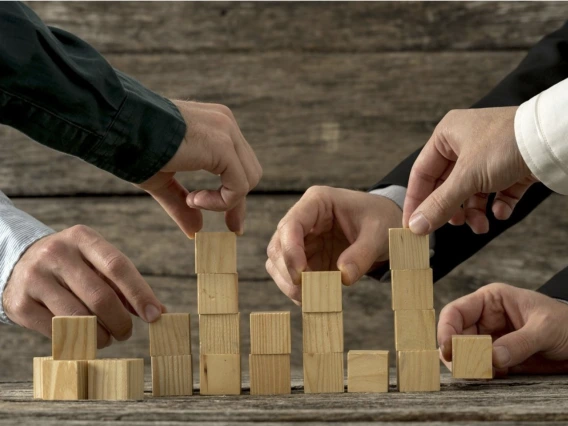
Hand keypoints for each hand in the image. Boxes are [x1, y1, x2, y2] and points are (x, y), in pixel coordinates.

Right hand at [2, 225, 164, 347]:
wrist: (19, 263)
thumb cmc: (73, 266)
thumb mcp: (97, 264)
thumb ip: (125, 285)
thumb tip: (158, 311)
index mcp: (82, 238)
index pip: (118, 266)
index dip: (140, 293)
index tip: (155, 315)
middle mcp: (56, 253)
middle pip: (100, 296)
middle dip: (121, 321)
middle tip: (126, 332)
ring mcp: (35, 278)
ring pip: (79, 318)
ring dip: (101, 336)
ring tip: (107, 338)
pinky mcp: (20, 303)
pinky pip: (57, 331)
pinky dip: (77, 341)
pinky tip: (83, 339)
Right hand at [137, 101, 262, 237]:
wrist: (116, 125)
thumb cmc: (132, 147)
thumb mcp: (163, 179)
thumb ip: (182, 203)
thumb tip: (196, 232)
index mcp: (214, 125)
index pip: (238, 165)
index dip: (235, 197)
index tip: (233, 225)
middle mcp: (225, 123)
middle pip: (249, 172)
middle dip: (236, 202)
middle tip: (229, 226)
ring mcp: (226, 131)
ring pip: (249, 180)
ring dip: (225, 201)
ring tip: (192, 201)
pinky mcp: (223, 145)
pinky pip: (238, 186)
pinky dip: (221, 201)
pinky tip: (193, 199)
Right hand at [266, 186, 401, 303]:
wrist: (385, 225)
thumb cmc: (381, 219)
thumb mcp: (378, 232)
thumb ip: (362, 254)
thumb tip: (344, 277)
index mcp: (317, 202)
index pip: (291, 224)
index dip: (290, 250)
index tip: (301, 275)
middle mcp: (303, 219)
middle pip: (279, 245)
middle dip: (288, 271)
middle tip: (306, 293)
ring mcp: (302, 240)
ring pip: (278, 263)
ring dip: (288, 283)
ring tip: (310, 299)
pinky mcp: (306, 258)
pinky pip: (291, 275)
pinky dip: (297, 290)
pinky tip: (312, 300)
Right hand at [403, 107, 536, 234]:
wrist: (554, 139)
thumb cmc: (506, 144)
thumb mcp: (467, 178)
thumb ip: (439, 205)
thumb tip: (416, 226)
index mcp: (447, 135)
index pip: (422, 173)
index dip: (416, 201)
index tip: (412, 225)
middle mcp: (465, 142)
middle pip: (447, 185)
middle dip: (452, 209)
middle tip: (451, 227)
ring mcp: (489, 154)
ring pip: (472, 191)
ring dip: (474, 212)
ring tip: (481, 226)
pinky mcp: (511, 165)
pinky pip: (496, 191)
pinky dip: (497, 205)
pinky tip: (500, 213)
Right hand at [438, 283, 567, 375]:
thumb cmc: (567, 323)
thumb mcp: (546, 328)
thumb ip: (519, 342)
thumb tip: (493, 358)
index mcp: (490, 300)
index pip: (456, 312)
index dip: (446, 329)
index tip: (448, 349)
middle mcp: (485, 319)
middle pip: (455, 335)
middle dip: (457, 352)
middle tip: (465, 368)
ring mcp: (491, 339)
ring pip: (465, 353)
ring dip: (468, 365)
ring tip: (481, 374)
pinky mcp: (498, 358)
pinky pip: (481, 367)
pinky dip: (481, 374)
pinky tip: (494, 376)